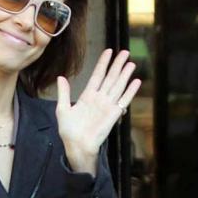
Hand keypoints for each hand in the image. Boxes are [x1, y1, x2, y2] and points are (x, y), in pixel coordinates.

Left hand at [55, 49, 140, 174]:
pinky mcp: (114, 114)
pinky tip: (136, 82)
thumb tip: (61, 77)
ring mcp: (107, 105)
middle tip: (125, 52)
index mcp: (87, 96)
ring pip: (118, 86)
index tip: (109, 51)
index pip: (97, 75)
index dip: (103, 63)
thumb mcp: (62, 109)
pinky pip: (124, 100)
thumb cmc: (69, 131)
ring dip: (125, 75)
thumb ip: (63, 93)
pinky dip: (130, 91)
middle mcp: (99, 98)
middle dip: (117, 65)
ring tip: (131, 63)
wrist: (77, 146)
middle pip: (110, 77)